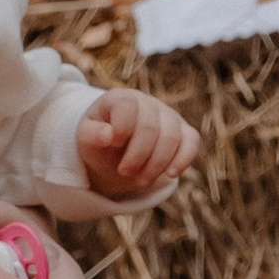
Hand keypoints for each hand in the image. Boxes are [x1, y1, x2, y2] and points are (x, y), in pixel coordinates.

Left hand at [77, 89, 199, 197]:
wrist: (115, 150)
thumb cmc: (100, 141)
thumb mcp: (86, 138)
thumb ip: (91, 134)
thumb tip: (108, 134)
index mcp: (121, 98)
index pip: (127, 106)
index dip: (122, 129)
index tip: (113, 145)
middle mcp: (147, 102)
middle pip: (150, 127)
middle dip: (138, 156)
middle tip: (124, 172)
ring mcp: (168, 115)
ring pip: (172, 137)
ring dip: (157, 164)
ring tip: (141, 180)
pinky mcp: (184, 131)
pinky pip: (192, 141)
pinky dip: (183, 159)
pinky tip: (171, 174)